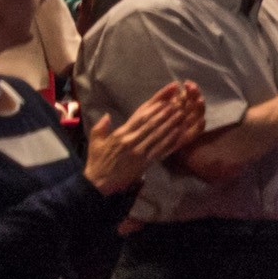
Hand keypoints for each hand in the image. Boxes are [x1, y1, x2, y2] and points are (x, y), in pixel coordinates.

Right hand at [86, 83, 204, 190]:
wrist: (98, 183)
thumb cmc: (97, 160)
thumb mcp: (95, 141)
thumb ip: (101, 127)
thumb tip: (107, 115)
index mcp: (121, 133)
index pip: (140, 114)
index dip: (154, 103)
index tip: (165, 95)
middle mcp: (131, 140)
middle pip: (151, 122)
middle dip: (165, 110)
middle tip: (179, 100)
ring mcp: (139, 151)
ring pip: (157, 133)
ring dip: (170, 122)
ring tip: (182, 112)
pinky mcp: (144, 162)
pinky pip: (159, 149)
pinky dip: (169, 139)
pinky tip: (178, 131)